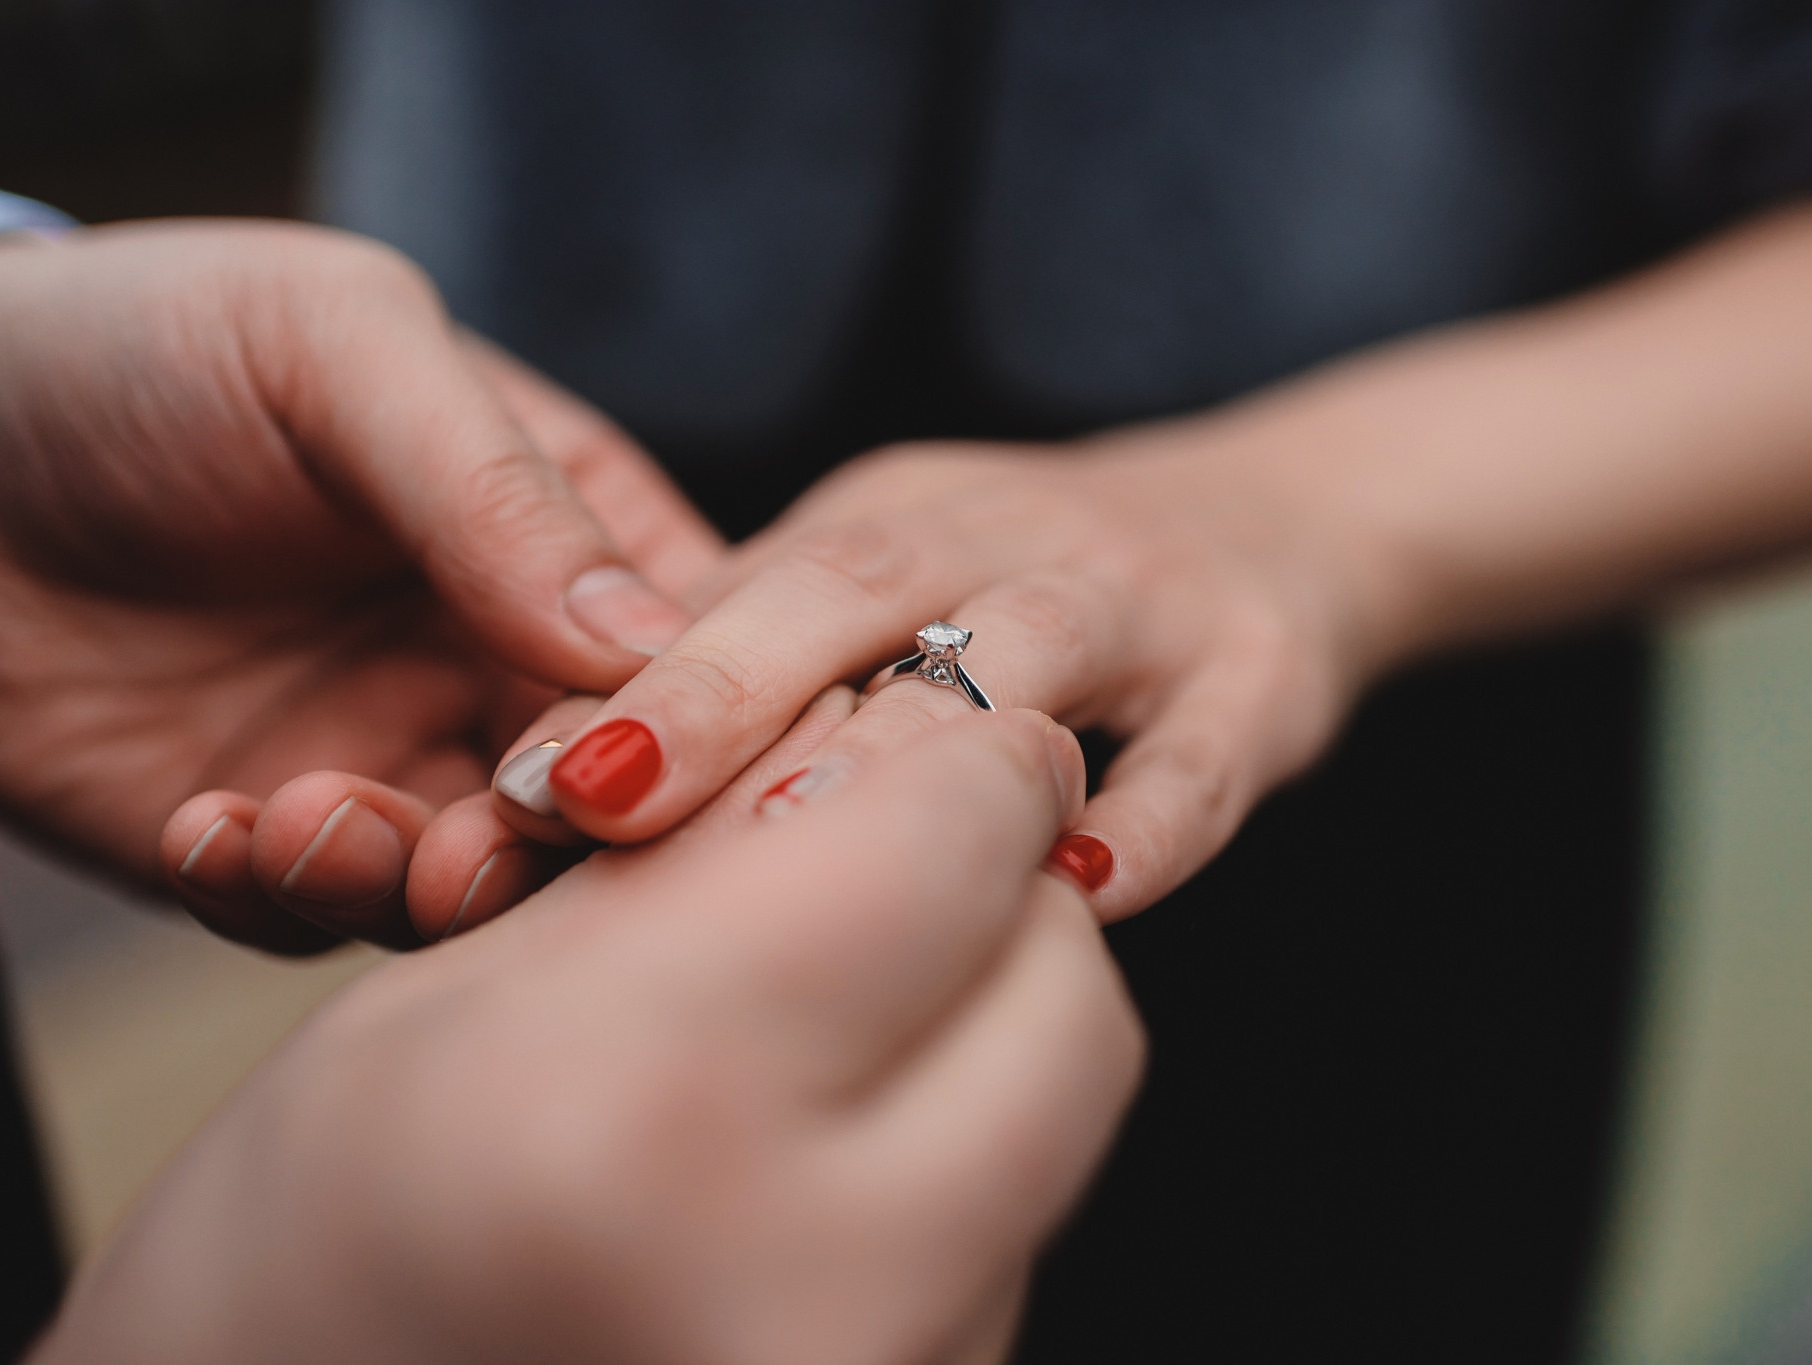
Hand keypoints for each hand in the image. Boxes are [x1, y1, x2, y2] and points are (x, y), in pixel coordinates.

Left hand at [0, 221, 721, 950]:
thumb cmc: (145, 345)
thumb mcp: (338, 348)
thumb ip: (498, 488)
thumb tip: (648, 648)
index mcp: (561, 531)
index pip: (686, 653)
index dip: (685, 723)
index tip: (632, 766)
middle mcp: (494, 658)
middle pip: (605, 797)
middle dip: (548, 840)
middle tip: (474, 845)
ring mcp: (388, 753)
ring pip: (471, 880)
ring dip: (408, 880)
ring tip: (308, 818)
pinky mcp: (272, 836)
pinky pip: (316, 912)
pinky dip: (278, 895)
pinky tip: (209, 828)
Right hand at [33, 710, 1142, 1364]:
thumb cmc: (300, 1239)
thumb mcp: (468, 991)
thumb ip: (712, 852)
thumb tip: (896, 740)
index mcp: (662, 1110)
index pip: (955, 843)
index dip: (966, 754)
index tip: (937, 731)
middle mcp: (812, 1284)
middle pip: (1071, 1000)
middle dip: (1006, 893)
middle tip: (897, 856)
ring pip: (1059, 1125)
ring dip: (981, 1018)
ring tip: (823, 1008)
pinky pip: (1007, 1242)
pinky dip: (948, 1143)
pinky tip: (815, 1132)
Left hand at [465, 428, 1367, 920]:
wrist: (1293, 520)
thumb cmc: (1041, 590)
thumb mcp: (903, 587)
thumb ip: (769, 666)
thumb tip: (580, 788)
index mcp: (893, 517)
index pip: (744, 584)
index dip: (631, 678)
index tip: (519, 785)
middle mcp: (1004, 534)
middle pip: (851, 586)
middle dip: (719, 689)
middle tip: (597, 796)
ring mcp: (1145, 596)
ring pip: (1027, 647)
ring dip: (915, 747)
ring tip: (801, 852)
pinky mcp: (1261, 674)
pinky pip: (1206, 752)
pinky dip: (1152, 819)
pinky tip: (1081, 894)